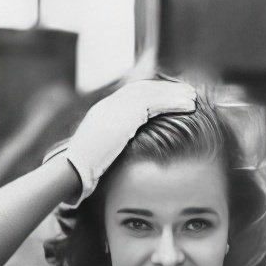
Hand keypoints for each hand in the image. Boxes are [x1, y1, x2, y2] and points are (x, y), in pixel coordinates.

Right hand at [49, 79, 196, 203]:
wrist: (73, 173)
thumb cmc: (83, 176)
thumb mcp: (100, 158)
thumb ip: (113, 149)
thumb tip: (122, 156)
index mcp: (101, 114)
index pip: (130, 96)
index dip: (151, 95)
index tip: (168, 98)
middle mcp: (108, 106)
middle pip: (142, 89)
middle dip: (165, 90)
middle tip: (185, 92)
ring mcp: (115, 108)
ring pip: (151, 93)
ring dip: (174, 94)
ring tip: (192, 97)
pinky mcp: (126, 115)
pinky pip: (155, 103)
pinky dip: (174, 102)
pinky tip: (189, 105)